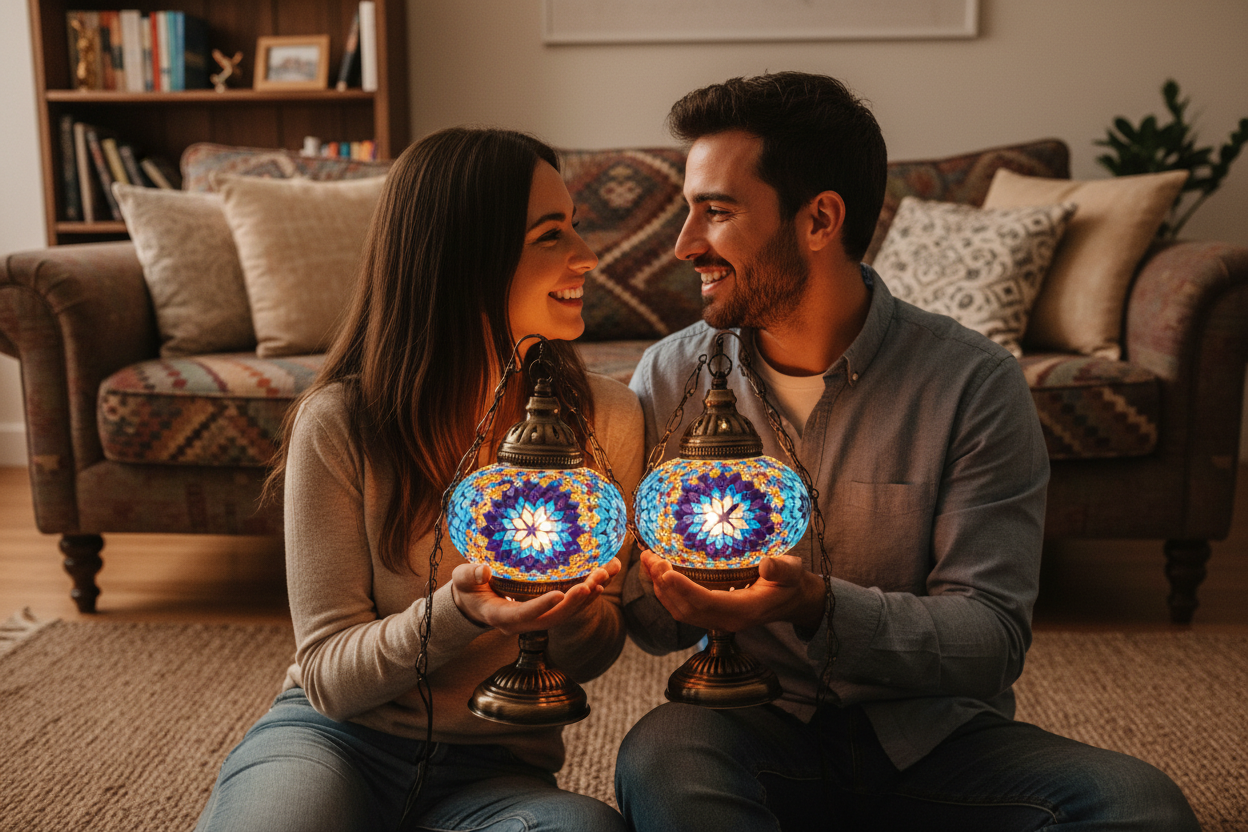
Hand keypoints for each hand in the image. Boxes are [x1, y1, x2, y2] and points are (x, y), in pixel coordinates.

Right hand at [450, 558, 619, 634]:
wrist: (477, 602)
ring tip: (607, 572)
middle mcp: (524, 622)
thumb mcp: (462, 581)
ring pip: (569, 611)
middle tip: (594, 582)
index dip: (541, 607)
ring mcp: (539, 617)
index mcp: (501, 617)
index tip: (559, 595)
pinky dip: (591, 587)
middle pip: (555, 618)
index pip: (523, 615)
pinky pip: (573, 602)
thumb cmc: (469, 589)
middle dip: (576, 601)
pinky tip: (606, 570)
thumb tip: (483, 570)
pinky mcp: (550, 608)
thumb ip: (469, 575)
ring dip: (590, 593)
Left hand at [641, 549, 825, 631]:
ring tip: (647, 561)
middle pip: (685, 608)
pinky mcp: (712, 614)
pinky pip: (683, 607)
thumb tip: (768, 564)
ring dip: (660, 587)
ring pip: (680, 610)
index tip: (665, 571)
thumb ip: (782, 569)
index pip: (706, 602)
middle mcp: (726, 619)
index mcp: (743, 611)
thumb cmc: (791, 583)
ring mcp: (717, 619)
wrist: (793, 600)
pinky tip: (659, 572)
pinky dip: (667, 590)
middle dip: (663, 584)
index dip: (683, 588)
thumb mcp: (792, 572)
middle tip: (649, 558)